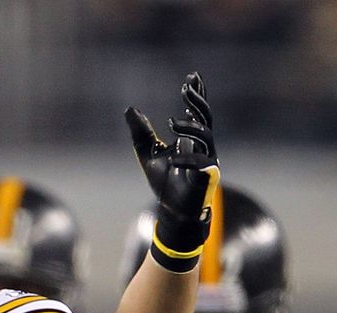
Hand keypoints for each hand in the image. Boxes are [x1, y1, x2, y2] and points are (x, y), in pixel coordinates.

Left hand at [125, 72, 220, 269]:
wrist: (172, 211)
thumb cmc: (164, 183)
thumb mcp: (147, 153)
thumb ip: (141, 132)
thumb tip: (129, 110)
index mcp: (191, 139)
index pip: (197, 112)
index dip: (197, 95)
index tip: (193, 77)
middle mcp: (203, 146)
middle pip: (205, 117)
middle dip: (198, 101)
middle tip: (186, 88)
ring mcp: (207, 160)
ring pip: (206, 135)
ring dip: (190, 126)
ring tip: (170, 122)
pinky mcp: (207, 176)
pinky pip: (203, 162)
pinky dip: (188, 158)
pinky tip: (174, 157)